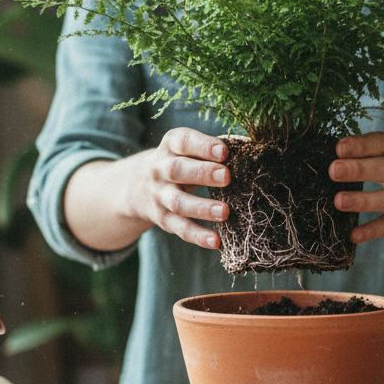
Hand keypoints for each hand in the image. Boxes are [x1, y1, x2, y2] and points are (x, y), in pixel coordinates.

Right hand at [63, 127, 230, 251]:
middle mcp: (160, 170)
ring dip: (201, 208)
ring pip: (178, 203)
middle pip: (177, 171)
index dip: (203, 146)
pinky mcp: (163, 219)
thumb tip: (246, 151)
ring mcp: (160, 196)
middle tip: (226, 177)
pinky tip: (216, 242)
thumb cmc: (178, 161)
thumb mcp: (185, 149)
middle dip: (202, 173)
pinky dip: (198, 236)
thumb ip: (209, 150)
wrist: (136, 186)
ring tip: (225, 212)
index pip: (183, 142)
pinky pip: (180, 228)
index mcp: (170, 146)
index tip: (224, 151)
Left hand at [329, 130, 383, 257]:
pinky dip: (371, 231)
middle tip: (333, 170)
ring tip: (338, 201)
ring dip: (362, 200)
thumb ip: (368, 147)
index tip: (339, 148)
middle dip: (359, 169)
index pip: (383, 143)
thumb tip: (335, 152)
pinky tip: (353, 236)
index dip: (362, 145)